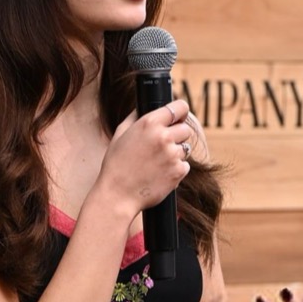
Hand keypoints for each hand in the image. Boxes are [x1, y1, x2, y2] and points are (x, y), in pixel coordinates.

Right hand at [98, 99, 193, 218]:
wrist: (117, 195)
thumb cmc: (116, 164)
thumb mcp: (120, 134)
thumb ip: (135, 117)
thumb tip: (143, 106)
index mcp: (149, 123)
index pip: (179, 107)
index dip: (181, 111)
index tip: (179, 117)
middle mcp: (163, 136)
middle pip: (186, 129)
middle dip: (177, 136)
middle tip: (163, 146)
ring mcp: (173, 155)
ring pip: (185, 149)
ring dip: (176, 154)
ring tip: (156, 163)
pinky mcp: (178, 171)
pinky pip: (184, 166)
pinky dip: (175, 170)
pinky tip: (160, 174)